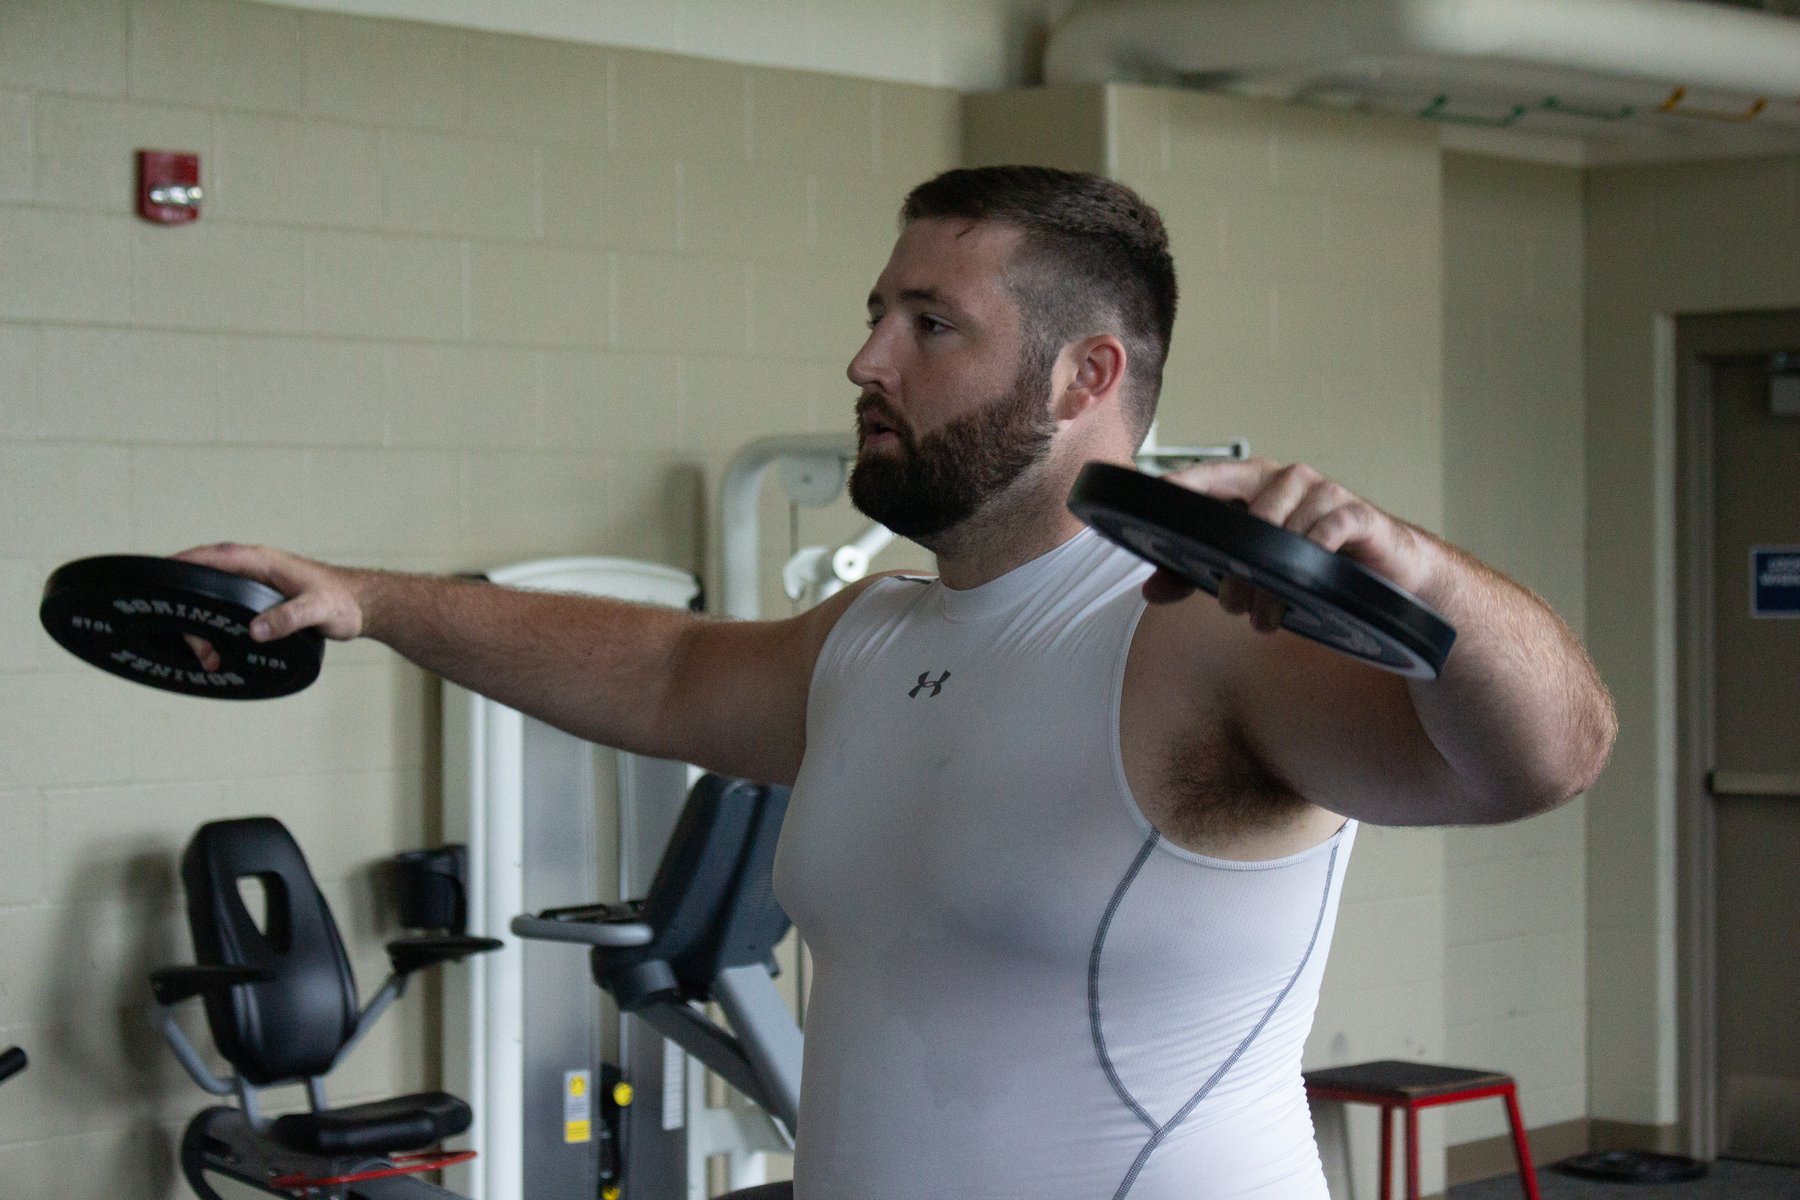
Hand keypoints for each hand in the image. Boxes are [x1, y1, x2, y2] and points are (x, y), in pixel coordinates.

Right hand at [172, 544, 367, 649]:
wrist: (361, 605)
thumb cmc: (343, 601)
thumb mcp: (319, 610)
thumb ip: (290, 618)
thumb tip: (256, 630)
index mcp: (263, 562)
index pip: (215, 555)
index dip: (185, 562)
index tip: (160, 573)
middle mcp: (255, 570)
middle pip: (206, 582)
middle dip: (193, 610)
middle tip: (198, 645)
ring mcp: (256, 585)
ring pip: (215, 600)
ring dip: (205, 626)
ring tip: (209, 657)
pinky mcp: (260, 601)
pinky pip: (227, 609)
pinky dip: (216, 628)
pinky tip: (215, 650)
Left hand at [1143, 459, 1432, 629]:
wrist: (1390, 573)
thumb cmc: (1313, 563)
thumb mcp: (1250, 569)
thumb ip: (1197, 574)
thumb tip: (1150, 591)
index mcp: (1256, 482)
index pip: (1209, 475)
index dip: (1181, 485)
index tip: (1152, 500)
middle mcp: (1288, 479)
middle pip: (1245, 510)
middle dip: (1232, 562)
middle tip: (1227, 603)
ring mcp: (1324, 492)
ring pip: (1282, 529)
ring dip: (1269, 580)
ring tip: (1263, 617)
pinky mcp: (1357, 513)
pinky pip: (1324, 531)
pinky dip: (1308, 561)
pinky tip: (1300, 590)